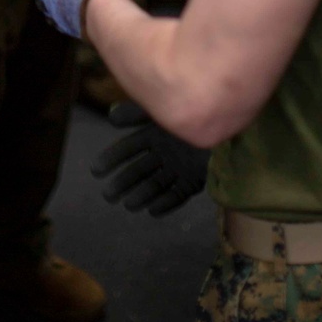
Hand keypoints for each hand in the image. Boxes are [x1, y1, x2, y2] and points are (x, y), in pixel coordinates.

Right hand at [91, 101, 209, 215]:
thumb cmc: (192, 111)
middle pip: (139, 170)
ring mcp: (179, 167)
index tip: (96, 170)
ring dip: (142, 195)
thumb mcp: (162, 110)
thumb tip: (110, 116)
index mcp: (154, 134)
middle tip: (108, 195)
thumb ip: (138, 112)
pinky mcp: (194, 180)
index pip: (128, 148)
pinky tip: (153, 210)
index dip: (112, 158)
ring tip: (129, 204)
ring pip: (156, 184)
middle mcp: (164, 153)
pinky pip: (178, 194)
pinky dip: (166, 204)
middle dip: (123, 182)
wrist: (225, 122)